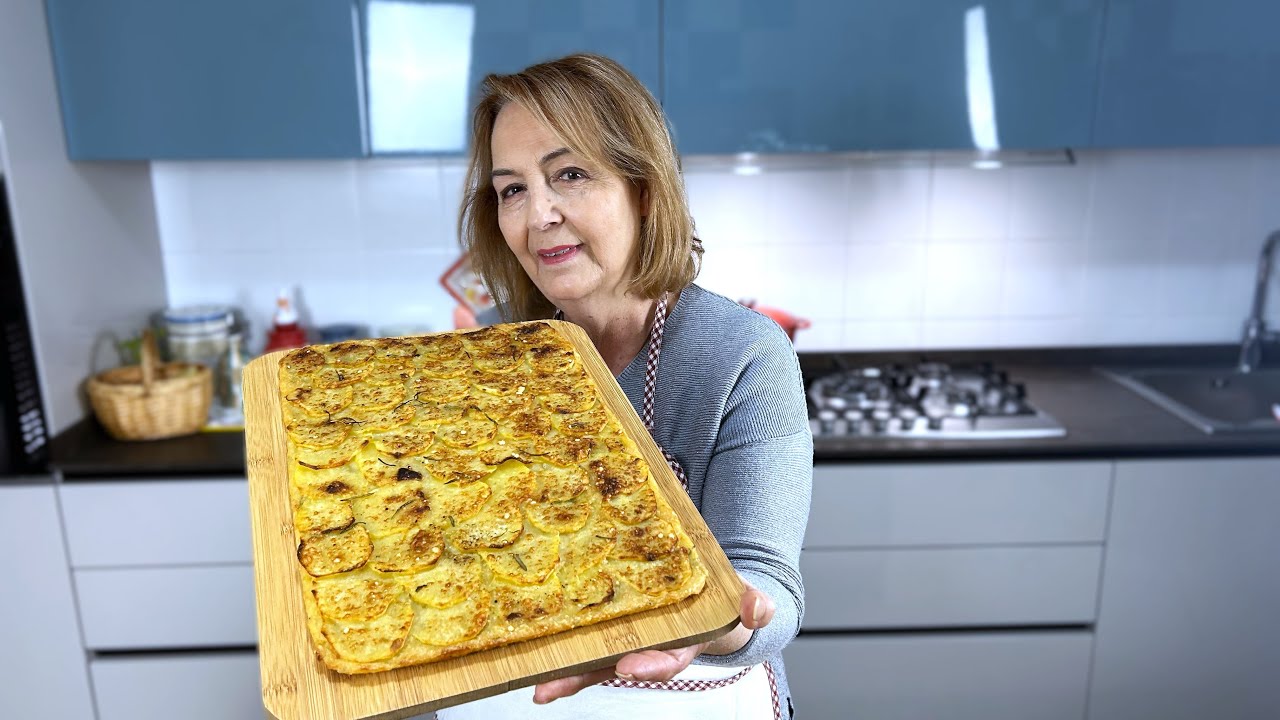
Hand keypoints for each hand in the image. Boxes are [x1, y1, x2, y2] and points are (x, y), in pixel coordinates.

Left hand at [532, 576, 774, 703]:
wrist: (718, 598)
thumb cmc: (728, 602)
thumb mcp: (747, 600)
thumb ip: (755, 604)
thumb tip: (758, 609)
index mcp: (683, 643)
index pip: (665, 660)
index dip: (648, 666)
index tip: (628, 667)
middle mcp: (651, 648)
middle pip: (616, 667)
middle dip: (585, 678)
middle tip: (552, 687)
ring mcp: (630, 640)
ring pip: (595, 659)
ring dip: (566, 673)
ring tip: (536, 685)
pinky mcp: (614, 626)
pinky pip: (588, 638)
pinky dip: (564, 647)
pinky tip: (536, 655)